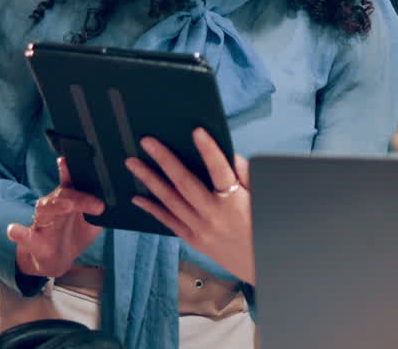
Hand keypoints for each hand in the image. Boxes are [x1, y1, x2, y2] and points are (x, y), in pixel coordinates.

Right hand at [7, 157, 104, 278]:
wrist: (58, 259)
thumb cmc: (76, 234)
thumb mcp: (94, 222)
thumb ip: (102, 209)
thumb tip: (120, 198)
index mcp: (69, 199)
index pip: (71, 182)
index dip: (69, 170)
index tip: (68, 160)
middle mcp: (53, 206)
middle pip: (63, 195)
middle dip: (79, 198)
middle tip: (97, 205)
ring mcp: (41, 222)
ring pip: (45, 209)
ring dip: (56, 206)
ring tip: (67, 206)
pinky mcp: (31, 240)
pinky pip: (23, 235)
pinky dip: (18, 232)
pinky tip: (13, 229)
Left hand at [126, 129, 254, 283]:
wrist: (262, 267)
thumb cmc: (265, 228)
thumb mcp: (262, 199)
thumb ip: (246, 175)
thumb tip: (228, 156)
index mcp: (235, 202)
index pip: (220, 170)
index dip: (209, 150)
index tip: (197, 131)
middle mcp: (214, 215)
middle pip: (184, 183)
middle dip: (164, 159)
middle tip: (147, 142)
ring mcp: (200, 229)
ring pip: (170, 200)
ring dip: (150, 179)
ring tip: (133, 163)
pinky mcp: (193, 240)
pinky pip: (169, 222)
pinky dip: (152, 208)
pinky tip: (137, 197)